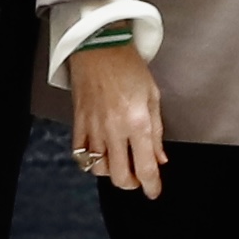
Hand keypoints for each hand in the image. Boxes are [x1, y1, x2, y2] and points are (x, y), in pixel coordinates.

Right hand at [68, 40, 166, 195]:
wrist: (99, 46)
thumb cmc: (129, 67)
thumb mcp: (153, 96)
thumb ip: (156, 131)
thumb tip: (159, 158)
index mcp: (138, 123)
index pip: (145, 167)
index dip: (151, 186)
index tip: (154, 192)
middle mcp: (115, 130)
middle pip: (120, 176)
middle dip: (132, 183)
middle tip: (139, 177)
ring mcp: (94, 128)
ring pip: (99, 169)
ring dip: (112, 172)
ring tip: (120, 163)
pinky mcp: (78, 122)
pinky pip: (80, 153)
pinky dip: (90, 160)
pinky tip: (99, 154)